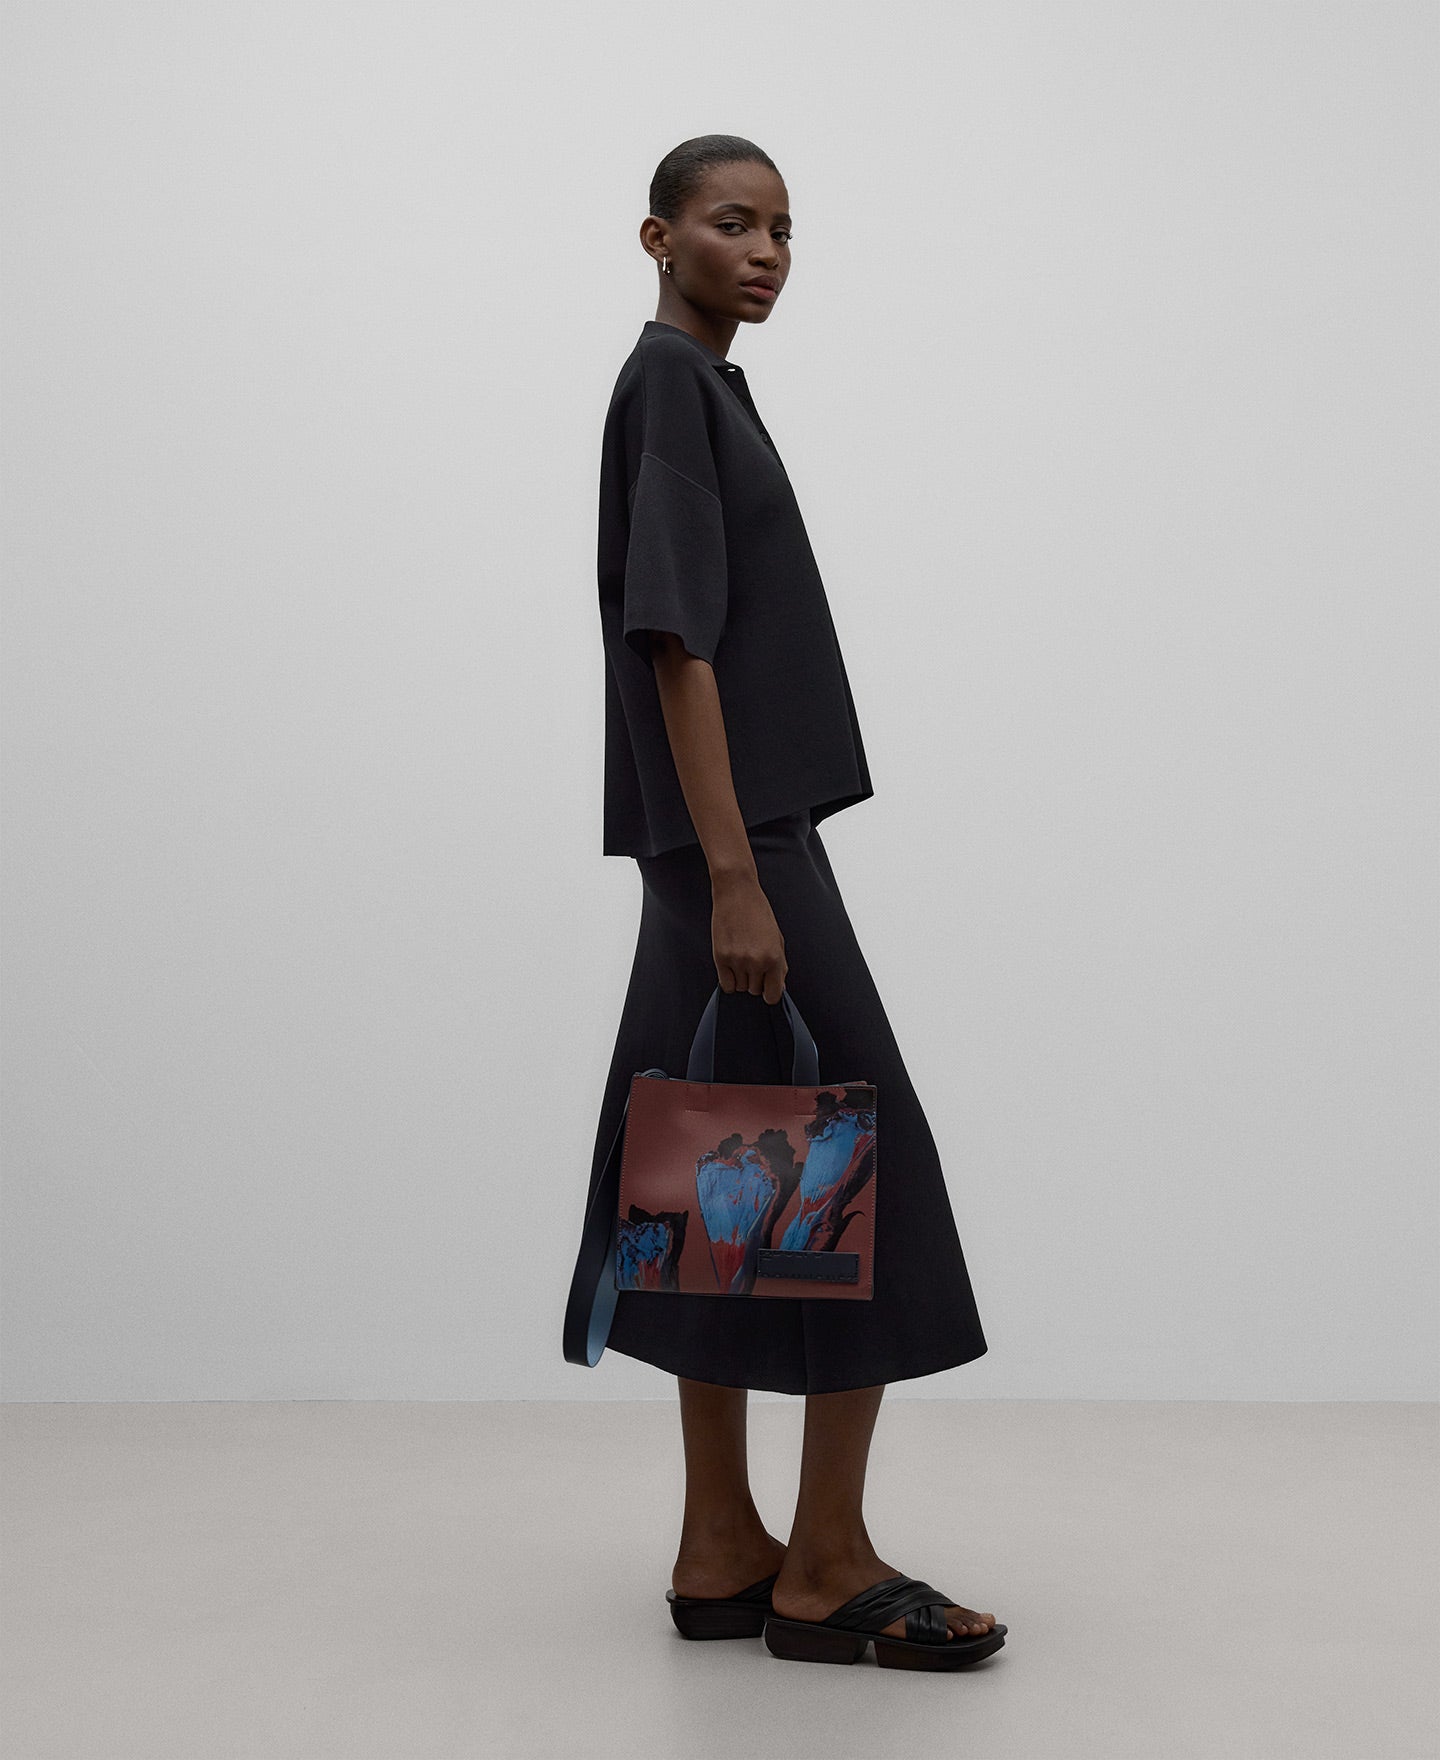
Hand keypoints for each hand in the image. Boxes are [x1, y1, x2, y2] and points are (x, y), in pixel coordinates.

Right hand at [710, 871, 786, 1003]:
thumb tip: (780, 987)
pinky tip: (731, 965)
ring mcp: (737, 961)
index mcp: (774, 957)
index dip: (770, 993)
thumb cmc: (758, 912)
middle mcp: (756, 962)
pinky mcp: (720, 958)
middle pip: (755, 991)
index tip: (767, 989)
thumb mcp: (777, 938)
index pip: (774, 994)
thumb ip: (780, 965)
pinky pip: (726, 985)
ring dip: (742, 978)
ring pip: (741, 988)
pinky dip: (729, 980)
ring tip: (742, 958)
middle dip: (756, 981)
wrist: (737, 893)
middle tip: (753, 962)